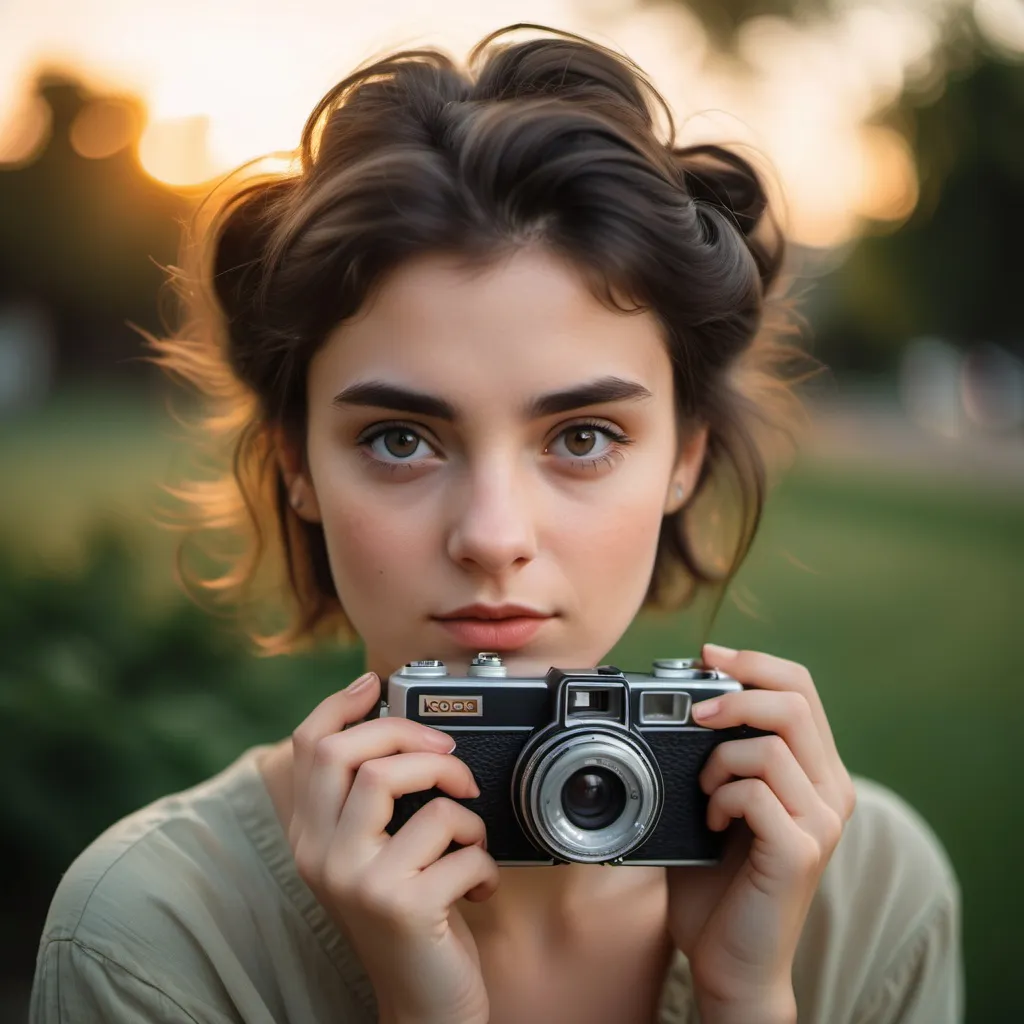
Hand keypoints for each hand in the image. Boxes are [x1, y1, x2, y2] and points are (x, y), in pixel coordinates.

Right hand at [287, 671, 497, 1023]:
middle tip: (451, 758)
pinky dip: (484, 859)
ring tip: (470, 831)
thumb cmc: (409, 917)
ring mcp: (356, 880)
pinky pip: (457, 843)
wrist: (423, 1004)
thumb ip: (369, 802)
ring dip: (457, 798)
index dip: (341, 703)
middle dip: (411, 735)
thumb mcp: (373, 855)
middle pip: (350, 751)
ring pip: (398, 781)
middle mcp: (320, 854)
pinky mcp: (401, 904)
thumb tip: (390, 724)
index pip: (307, 746)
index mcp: (310, 836)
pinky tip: (479, 885)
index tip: (376, 683)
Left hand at [666, 645, 856, 1023]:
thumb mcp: (720, 798)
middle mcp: (831, 790)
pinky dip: (719, 797)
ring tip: (703, 792)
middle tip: (694, 713)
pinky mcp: (801, 851)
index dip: (754, 661)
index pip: (801, 688)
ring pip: (770, 745)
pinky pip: (755, 792)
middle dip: (734, 693)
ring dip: (717, 760)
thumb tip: (684, 690)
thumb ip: (718, 751)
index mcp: (815, 771)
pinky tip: (709, 823)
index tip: (707, 654)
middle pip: (794, 701)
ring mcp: (821, 822)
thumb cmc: (718, 878)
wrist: (729, 959)